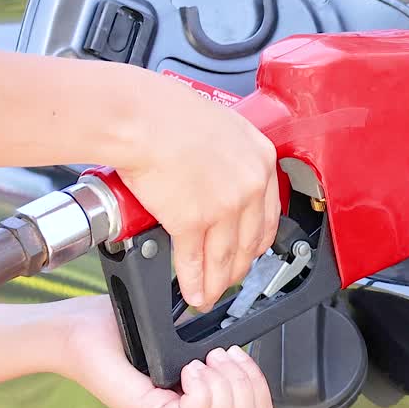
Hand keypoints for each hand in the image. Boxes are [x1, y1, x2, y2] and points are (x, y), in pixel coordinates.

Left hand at [55, 295, 272, 407]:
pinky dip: (204, 385)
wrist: (79, 331)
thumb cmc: (122, 332)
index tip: (236, 357)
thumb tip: (241, 350)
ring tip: (205, 359)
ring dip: (226, 384)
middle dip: (246, 386)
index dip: (256, 390)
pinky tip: (190, 365)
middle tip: (222, 357)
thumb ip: (209, 356)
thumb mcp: (180, 343)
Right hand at [115, 67, 279, 310]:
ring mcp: (224, 205)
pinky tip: (193, 292)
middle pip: (250, 241)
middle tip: (228, 279)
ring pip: (225, 257)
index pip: (268, 212)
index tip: (250, 251)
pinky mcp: (193, 221)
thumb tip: (218, 177)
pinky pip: (195, 261)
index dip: (257, 240)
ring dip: (215, 283)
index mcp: (260, 157)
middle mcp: (249, 184)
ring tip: (208, 296)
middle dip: (238, 268)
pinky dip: (193, 282)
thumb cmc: (166, 111)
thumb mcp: (219, 126)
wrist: (139, 117)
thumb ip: (228, 156)